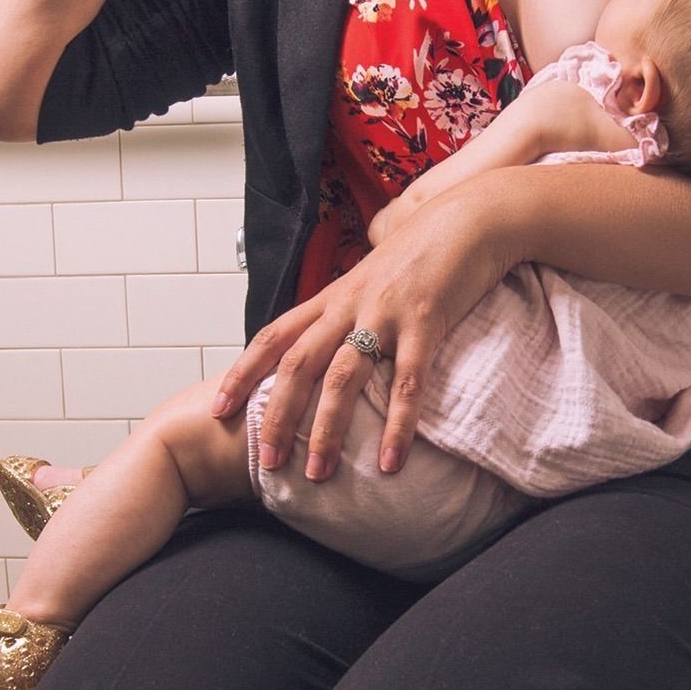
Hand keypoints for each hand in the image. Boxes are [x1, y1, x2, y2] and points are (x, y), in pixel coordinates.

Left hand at [209, 176, 516, 480]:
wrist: (471, 216)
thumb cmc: (425, 250)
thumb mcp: (374, 278)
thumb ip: (350, 309)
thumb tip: (334, 339)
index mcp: (332, 296)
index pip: (273, 336)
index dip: (243, 373)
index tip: (219, 409)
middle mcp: (348, 305)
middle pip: (297, 364)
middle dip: (277, 415)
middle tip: (266, 461)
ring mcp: (384, 313)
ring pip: (342, 378)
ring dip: (327, 430)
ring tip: (318, 473)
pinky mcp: (425, 321)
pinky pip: (406, 382)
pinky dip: (396, 425)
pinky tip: (389, 461)